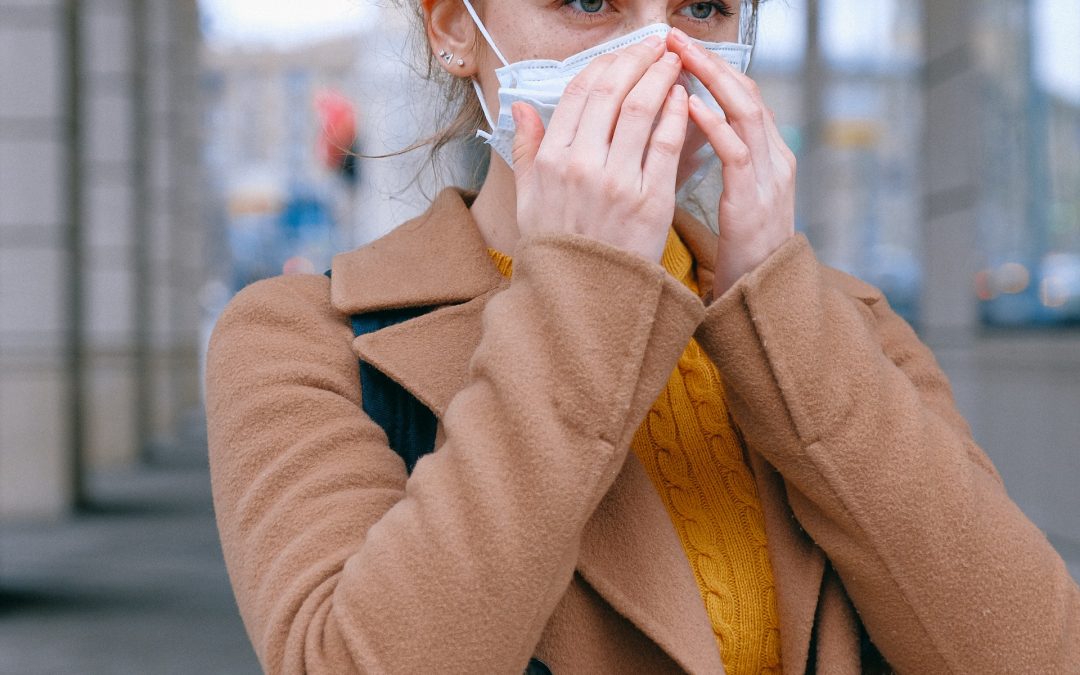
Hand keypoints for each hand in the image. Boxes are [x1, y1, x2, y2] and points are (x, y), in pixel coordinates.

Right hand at [510, 37, 688, 263]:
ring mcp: (617, 182)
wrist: (583, 300)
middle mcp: (580, 165)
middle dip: (637, 58)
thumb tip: (520, 107)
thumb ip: (525, 150)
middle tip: (656, 44)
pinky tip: (684, 98)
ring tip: (674, 62)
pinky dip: (677, 113)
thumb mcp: (527, 200)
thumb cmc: (558, 251)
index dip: (605, 64)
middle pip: (611, 91)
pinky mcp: (650, 200)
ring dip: (661, 76)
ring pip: (642, 109)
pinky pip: (666, 143)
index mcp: (550, 161)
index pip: (578, 93)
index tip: (623, 52)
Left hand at [667, 27, 795, 296]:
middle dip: (709, 61)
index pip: (740, 95)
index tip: (676, 47)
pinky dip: (713, 126)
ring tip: (679, 56)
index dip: (711, 67)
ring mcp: (769, 178)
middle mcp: (774, 158)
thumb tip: (685, 128)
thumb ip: (720, 161)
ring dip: (711, 80)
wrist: (763, 298)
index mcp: (767, 155)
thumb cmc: (740, 249)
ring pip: (746, 113)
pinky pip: (737, 154)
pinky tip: (689, 107)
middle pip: (745, 93)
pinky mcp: (755, 202)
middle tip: (674, 37)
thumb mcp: (733, 196)